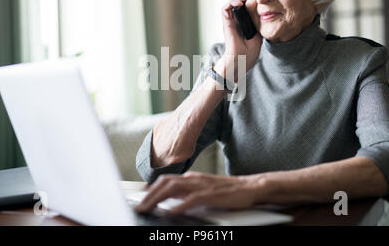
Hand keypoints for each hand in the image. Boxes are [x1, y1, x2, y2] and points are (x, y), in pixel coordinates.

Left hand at [134, 171, 259, 214]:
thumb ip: (187, 192)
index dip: (151, 189)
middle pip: (165, 182)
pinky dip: (179, 205)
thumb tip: (171, 198)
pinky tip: (171, 211)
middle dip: (149, 194)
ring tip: (147, 208)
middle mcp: (193, 179)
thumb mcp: (203, 189)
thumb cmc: (227, 191)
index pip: (166, 180)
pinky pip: (192, 198)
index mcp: (191, 178)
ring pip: (174, 187)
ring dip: (157, 198)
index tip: (140, 199)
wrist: (250, 187)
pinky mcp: (211, 194)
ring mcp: (202, 185)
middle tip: (139, 206)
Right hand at [220, 0, 262, 73]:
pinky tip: (239, 2)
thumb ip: (259, 23)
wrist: (242, 59)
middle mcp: (236, 21)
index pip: (245, 7)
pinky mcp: (226, 23)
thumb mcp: (259, 34)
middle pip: (237, 3)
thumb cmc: (250, 51)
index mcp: (244, 23)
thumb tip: (264, 13)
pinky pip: (225, 9)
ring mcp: (230, 22)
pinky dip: (230, 3)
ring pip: (231, 4)